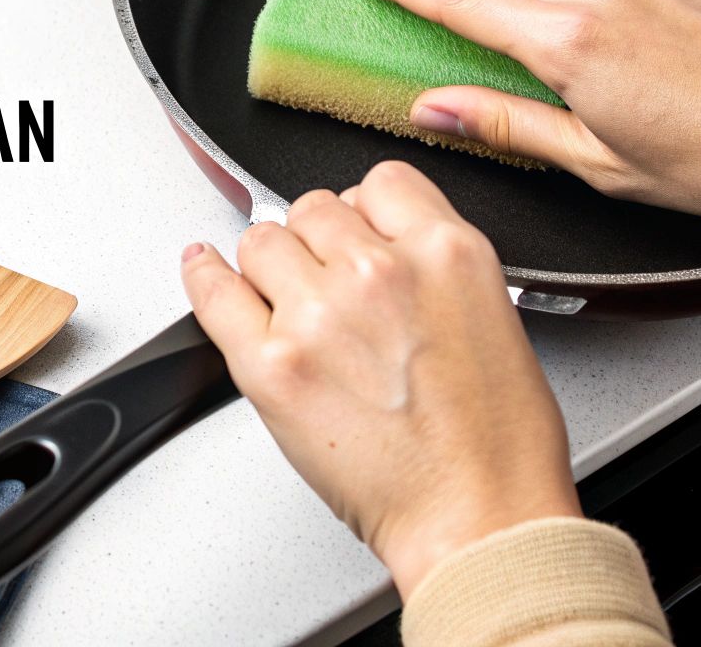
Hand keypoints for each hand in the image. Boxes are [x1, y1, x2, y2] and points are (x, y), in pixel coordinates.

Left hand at [180, 161, 580, 596]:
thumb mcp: (493, 313)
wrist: (477, 518)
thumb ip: (431, 263)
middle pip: (315, 208)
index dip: (364, 210)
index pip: (379, 183)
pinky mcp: (271, 365)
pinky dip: (204, 275)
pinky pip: (215, 291)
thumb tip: (379, 243)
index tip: (355, 232)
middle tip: (326, 282)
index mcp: (445, 252)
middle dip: (317, 242)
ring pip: (263, 240)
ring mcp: (319, 315)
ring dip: (271, 265)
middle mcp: (379, 271)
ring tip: (286, 299)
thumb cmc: (496, 443)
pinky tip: (204, 268)